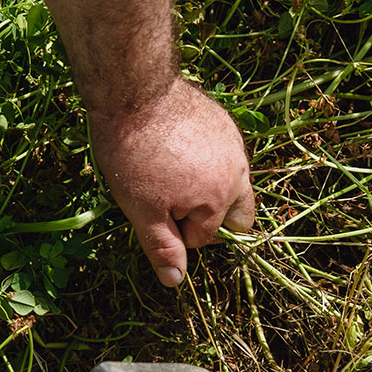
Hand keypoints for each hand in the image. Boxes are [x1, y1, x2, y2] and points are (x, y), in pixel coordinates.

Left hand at [89, 79, 254, 286]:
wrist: (134, 91)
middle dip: (210, 219)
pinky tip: (178, 149)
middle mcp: (237, 174)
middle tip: (172, 204)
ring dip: (209, 190)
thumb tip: (176, 281)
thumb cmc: (133, 154)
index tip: (152, 209)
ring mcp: (235, 146)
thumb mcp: (141, 209)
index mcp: (219, 200)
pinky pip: (226, 156)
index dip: (175, 230)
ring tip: (173, 175)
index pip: (203, 238)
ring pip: (233, 184)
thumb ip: (162, 246)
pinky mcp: (225, 124)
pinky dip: (208, 162)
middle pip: (238, 216)